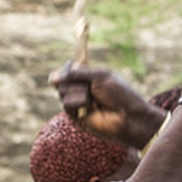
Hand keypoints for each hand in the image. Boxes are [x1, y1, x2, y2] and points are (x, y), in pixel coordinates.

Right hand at [52, 65, 166, 147]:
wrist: (130, 116)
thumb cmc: (120, 95)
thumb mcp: (99, 76)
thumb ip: (76, 74)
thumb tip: (51, 78)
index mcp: (88, 78)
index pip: (67, 70)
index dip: (67, 67)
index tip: (72, 64)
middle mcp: (81, 90)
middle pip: (61, 80)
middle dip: (75, 80)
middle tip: (91, 87)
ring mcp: (78, 104)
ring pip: (62, 91)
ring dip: (80, 91)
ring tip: (95, 99)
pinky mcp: (76, 117)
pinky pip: (66, 103)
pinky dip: (79, 101)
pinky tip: (93, 107)